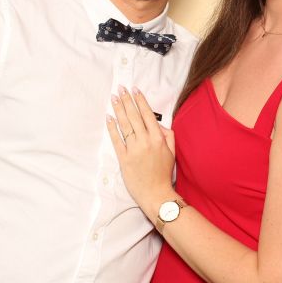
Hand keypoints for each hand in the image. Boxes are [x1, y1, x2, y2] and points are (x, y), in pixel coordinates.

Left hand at [106, 87, 175, 215]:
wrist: (156, 194)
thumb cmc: (164, 173)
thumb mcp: (172, 152)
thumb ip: (168, 135)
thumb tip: (158, 124)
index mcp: (158, 138)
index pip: (148, 114)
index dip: (140, 101)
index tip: (135, 89)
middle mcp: (146, 141)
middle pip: (134, 116)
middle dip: (127, 100)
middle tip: (121, 88)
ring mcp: (134, 150)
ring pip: (125, 125)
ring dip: (119, 109)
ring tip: (114, 98)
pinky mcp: (124, 158)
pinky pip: (117, 140)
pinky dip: (112, 128)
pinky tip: (109, 118)